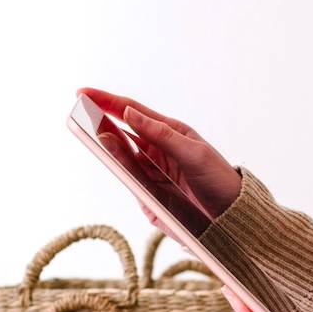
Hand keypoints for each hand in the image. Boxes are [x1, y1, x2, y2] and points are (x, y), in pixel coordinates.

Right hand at [77, 87, 242, 220]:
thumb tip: (129, 114)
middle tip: (80, 113)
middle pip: (120, 135)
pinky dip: (121, 173)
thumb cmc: (218, 179)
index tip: (82, 93)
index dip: (106, 101)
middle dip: (99, 124)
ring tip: (93, 135)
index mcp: (168, 133)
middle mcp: (156, 152)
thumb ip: (161, 135)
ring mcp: (150, 175)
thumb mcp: (194, 153)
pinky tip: (113, 161)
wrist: (233, 218)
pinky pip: (129, 183)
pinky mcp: (149, 198)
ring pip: (121, 159)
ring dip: (108, 148)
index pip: (131, 112)